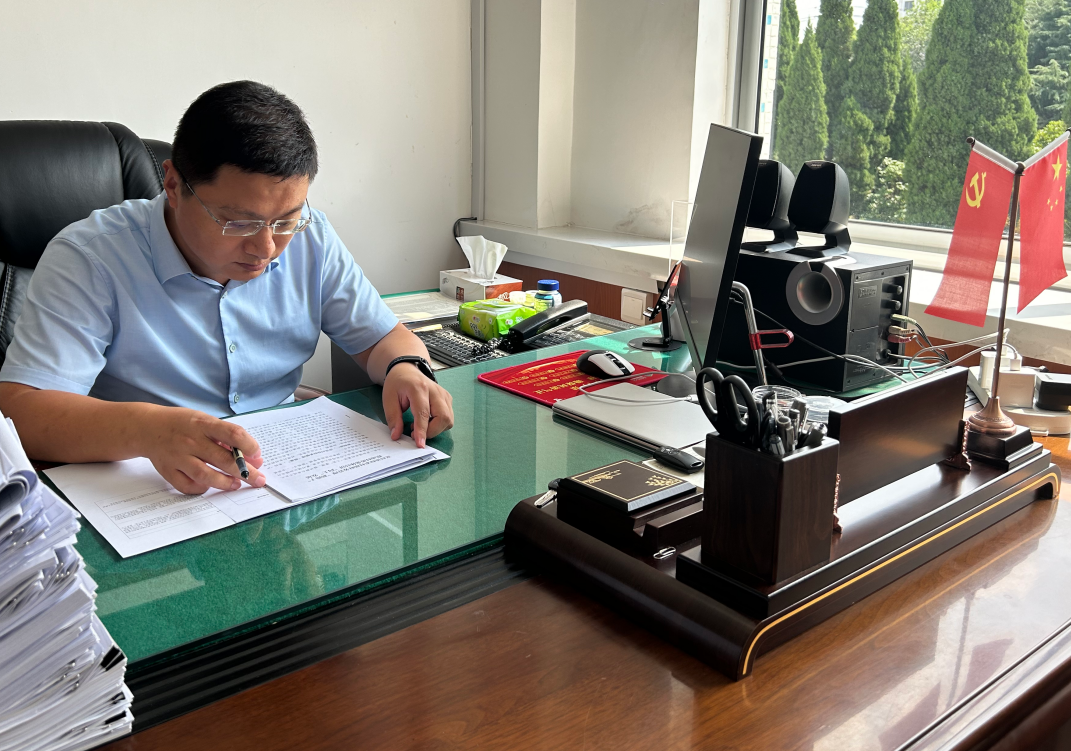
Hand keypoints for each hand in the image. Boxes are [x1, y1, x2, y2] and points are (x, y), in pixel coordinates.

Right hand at [141, 406, 266, 493]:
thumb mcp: (204, 421)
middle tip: (258, 479)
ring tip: (236, 484)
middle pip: (223, 459)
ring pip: (206, 475)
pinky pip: (187, 485)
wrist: (147, 427)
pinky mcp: (167, 471)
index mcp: (203, 424)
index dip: (249, 446)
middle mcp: (191, 440)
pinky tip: (210, 486)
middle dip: (245, 472)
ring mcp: (178, 457)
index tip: (257, 455)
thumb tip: (252, 457)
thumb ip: (226, 437)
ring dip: (225, 483)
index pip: (233, 434)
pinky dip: (201, 489)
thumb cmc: (183, 424)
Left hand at [382, 363, 453, 447]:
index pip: (423, 413)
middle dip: (432, 432)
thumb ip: (393, 418)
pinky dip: (439, 424)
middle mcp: (435, 390)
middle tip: (415, 433)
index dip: (422, 430)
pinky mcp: (448, 399)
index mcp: (418, 388)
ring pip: (448, 419)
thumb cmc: (397, 384)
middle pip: (443, 417)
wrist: (407, 370)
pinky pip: (448, 417)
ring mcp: (444, 394)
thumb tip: (396, 435)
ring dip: (435, 429)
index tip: (420, 444)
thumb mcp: (388, 399)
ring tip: (420, 424)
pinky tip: (427, 420)